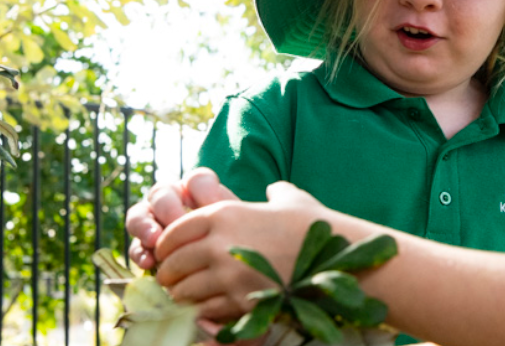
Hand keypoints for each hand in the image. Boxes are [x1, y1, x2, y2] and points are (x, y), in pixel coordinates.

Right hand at [126, 168, 239, 269]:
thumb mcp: (234, 230)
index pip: (197, 180)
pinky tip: (149, 263)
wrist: (218, 270)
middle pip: (161, 193)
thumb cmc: (229, 243)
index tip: (213, 205)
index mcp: (197, 191)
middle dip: (167, 207)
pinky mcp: (143, 247)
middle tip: (176, 222)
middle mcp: (171, 200)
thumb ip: (232, 218)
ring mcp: (153, 221)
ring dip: (144, 226)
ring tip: (154, 241)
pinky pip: (135, 246)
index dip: (203, 190)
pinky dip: (140, 254)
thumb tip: (238, 206)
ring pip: (138, 215)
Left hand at [154, 181, 328, 319]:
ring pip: (185, 291)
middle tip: (171, 281)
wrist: (338, 256)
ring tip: (186, 298)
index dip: (165, 244)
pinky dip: (202, 313)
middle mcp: (220, 242)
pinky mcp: (240, 301)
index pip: (174, 231)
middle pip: (174, 263)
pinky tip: (207, 312)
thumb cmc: (315, 226)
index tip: (166, 254)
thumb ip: (275, 193)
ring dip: (182, 296)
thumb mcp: (292, 200)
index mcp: (224, 213)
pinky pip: (206, 311)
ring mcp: (229, 274)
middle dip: (169, 274)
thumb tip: (273, 191)